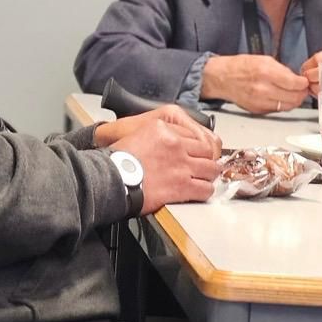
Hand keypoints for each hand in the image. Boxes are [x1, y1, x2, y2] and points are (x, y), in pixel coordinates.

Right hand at [97, 106, 220, 211]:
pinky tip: (200, 192)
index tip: (196, 152)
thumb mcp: (135, 134)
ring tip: (205, 179)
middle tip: (205, 166)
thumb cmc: (118, 161)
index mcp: (164, 128)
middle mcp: (175, 144)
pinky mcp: (182, 186)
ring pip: (210, 169)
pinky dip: (205, 192)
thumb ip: (156, 136)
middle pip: (206, 150)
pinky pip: (204, 189)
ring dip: (208, 176)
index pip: (193, 134)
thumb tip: (166, 144)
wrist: (111, 179)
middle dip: (206, 159)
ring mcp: (181, 165)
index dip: (196, 146)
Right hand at [199, 54, 309, 114]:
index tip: (304, 82)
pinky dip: (282, 104)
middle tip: (302, 89)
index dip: (303, 83)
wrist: (222, 78)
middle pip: (294, 98)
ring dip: (294, 101)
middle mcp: (264, 89)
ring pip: (287, 106)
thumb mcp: (264, 59)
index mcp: (266, 73)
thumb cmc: (241, 66)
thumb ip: (282, 70)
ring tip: (293, 94)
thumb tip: (296, 79)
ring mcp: (260, 102)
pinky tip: (281, 98)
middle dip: (301, 93)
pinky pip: (277, 110)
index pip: (294, 84)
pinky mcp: (258, 110)